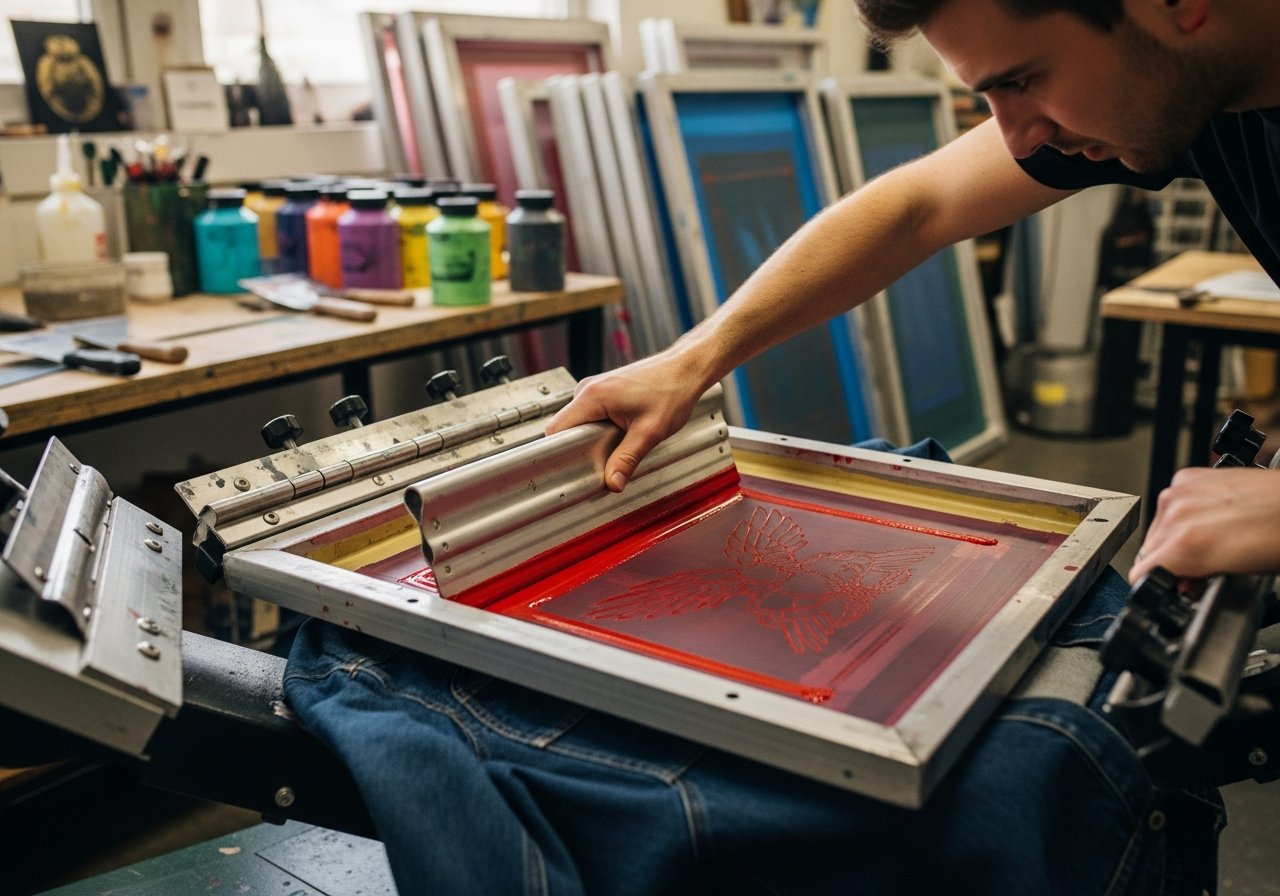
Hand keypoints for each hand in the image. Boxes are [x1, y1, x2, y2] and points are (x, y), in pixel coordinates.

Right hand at [546, 348, 712, 492]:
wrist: (686, 369)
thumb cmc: (671, 390)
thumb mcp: (649, 433)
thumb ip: (627, 460)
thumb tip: (612, 483)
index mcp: (591, 396)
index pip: (556, 430)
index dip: (561, 452)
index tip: (574, 468)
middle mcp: (588, 389)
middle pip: (566, 428)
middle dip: (580, 448)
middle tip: (603, 462)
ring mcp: (595, 388)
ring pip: (579, 423)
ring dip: (592, 439)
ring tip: (618, 445)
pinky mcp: (604, 391)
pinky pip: (591, 416)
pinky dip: (601, 429)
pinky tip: (620, 434)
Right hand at [1129, 467, 1279, 582]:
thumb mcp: (1240, 577)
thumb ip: (1198, 583)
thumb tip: (1184, 583)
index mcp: (1186, 543)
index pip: (1139, 574)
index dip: (1161, 587)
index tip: (1182, 589)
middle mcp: (1176, 512)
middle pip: (1149, 552)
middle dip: (1172, 565)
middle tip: (1205, 572)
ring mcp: (1181, 491)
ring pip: (1159, 528)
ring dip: (1177, 541)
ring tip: (1214, 546)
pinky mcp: (1190, 478)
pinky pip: (1171, 506)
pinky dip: (1185, 517)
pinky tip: (1212, 524)